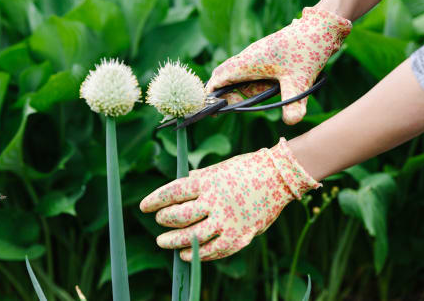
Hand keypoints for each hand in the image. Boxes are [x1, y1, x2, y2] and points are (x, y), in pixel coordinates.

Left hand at [139, 138, 320, 260]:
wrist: (280, 175)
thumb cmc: (247, 168)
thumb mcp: (220, 167)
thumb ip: (200, 178)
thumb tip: (182, 183)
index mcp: (208, 181)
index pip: (173, 192)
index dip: (155, 200)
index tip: (143, 207)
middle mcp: (215, 201)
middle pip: (179, 216)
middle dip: (163, 220)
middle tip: (158, 221)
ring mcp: (228, 220)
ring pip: (192, 236)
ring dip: (174, 241)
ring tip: (164, 242)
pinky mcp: (240, 235)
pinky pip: (214, 250)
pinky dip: (198, 255)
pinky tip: (186, 255)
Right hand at [207, 7, 351, 124]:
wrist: (320, 26)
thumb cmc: (307, 50)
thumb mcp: (300, 81)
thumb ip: (294, 104)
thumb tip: (291, 122)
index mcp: (247, 63)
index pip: (218, 78)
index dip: (212, 94)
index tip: (214, 109)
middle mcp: (247, 58)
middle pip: (226, 79)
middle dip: (231, 95)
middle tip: (242, 106)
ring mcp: (254, 55)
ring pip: (240, 77)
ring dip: (249, 89)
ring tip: (271, 90)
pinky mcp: (263, 55)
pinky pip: (252, 72)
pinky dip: (258, 83)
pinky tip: (276, 85)